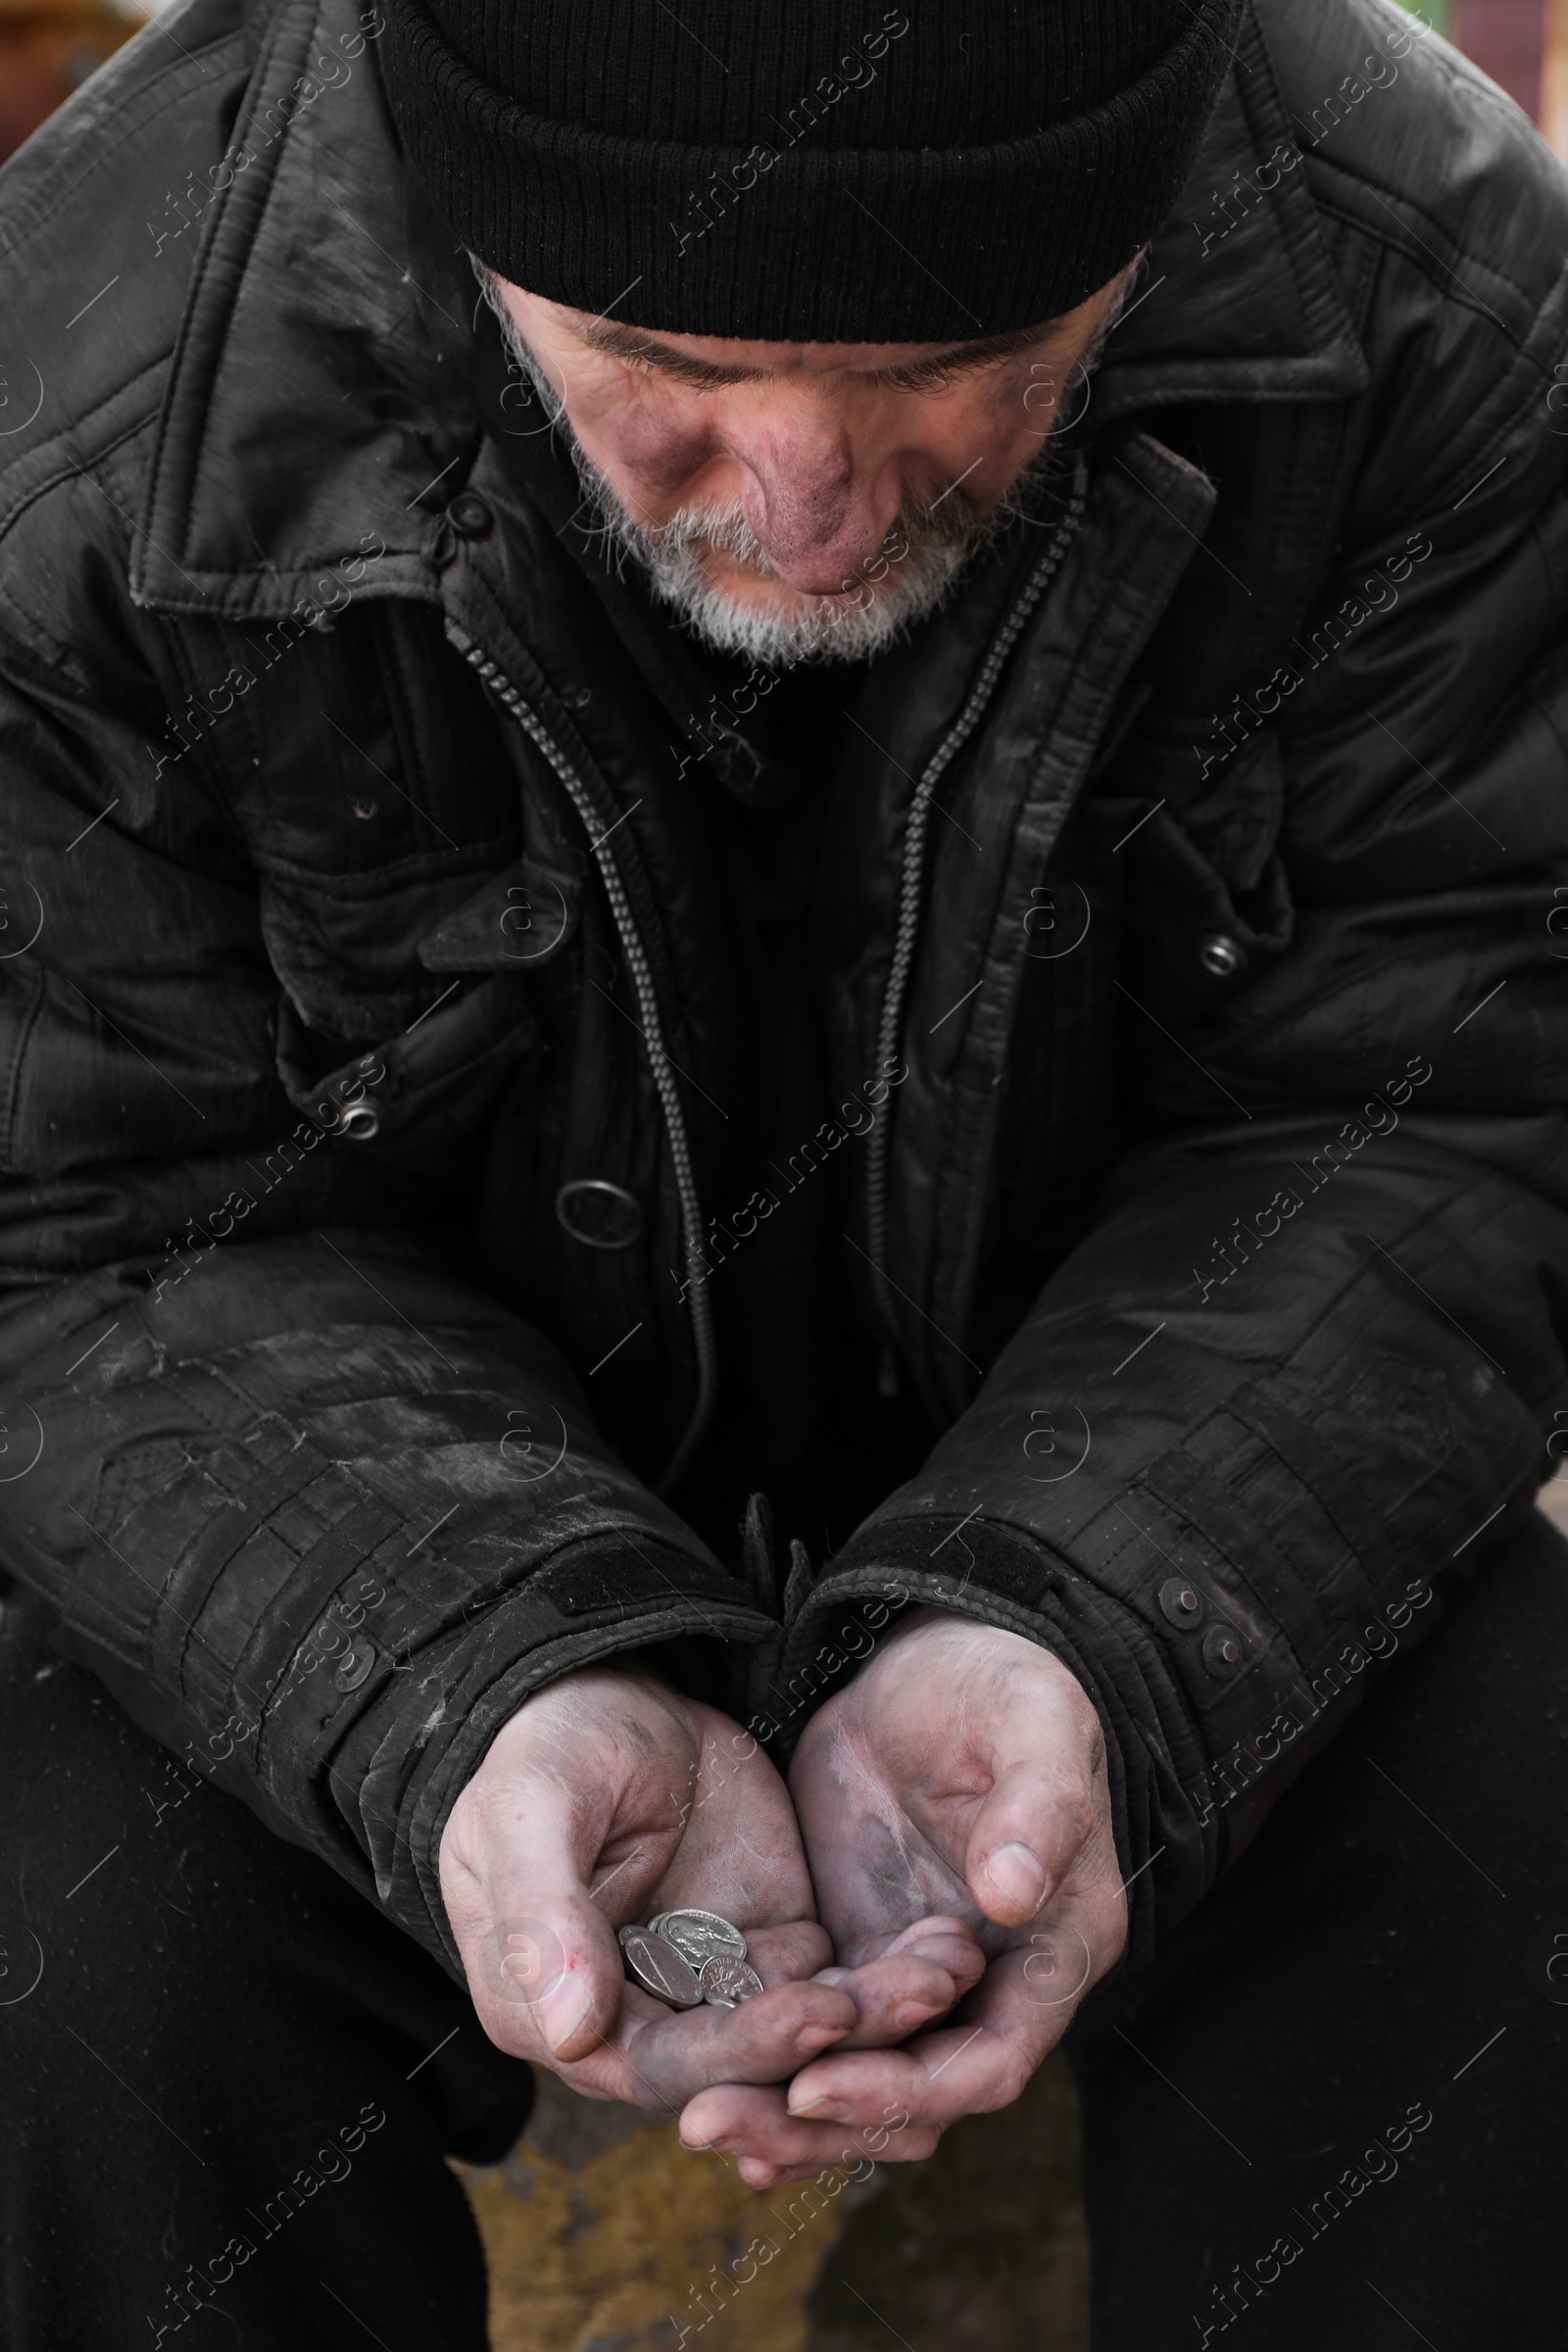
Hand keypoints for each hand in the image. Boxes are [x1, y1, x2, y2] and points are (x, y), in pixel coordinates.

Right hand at [439, 1659, 976, 2112]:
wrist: (612, 1685)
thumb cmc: (552, 1744)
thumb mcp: (533, 1810)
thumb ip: (543, 1916)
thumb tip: (569, 2033)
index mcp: (554, 2012)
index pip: (658, 2067)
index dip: (740, 2053)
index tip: (817, 2012)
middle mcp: (637, 2022)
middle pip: (743, 2066)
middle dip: (830, 2043)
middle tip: (914, 1997)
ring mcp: (708, 1987)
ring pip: (798, 2035)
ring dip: (874, 2015)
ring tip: (943, 1970)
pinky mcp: (770, 1948)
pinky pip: (833, 1983)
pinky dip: (887, 1978)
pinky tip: (945, 1952)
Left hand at [681, 1609, 1128, 2181]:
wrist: (937, 1654)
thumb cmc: (1005, 1681)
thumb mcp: (1035, 1721)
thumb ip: (1038, 1805)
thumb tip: (1013, 1894)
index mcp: (1056, 1949)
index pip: (988, 2061)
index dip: (906, 2089)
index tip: (816, 2086)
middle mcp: (994, 1984)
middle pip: (915, 2097)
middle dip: (823, 2124)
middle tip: (719, 2123)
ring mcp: (919, 1973)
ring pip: (859, 2078)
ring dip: (784, 2113)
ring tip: (698, 2122)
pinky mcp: (858, 1950)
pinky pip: (818, 2036)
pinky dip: (769, 2070)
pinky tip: (701, 2094)